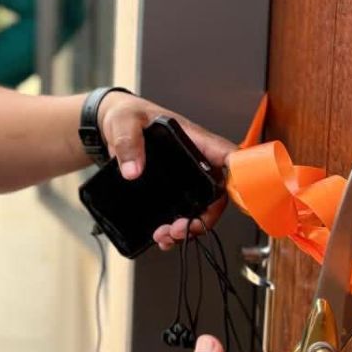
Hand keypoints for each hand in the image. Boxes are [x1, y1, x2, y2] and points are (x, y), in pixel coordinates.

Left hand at [95, 92, 235, 249]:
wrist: (111, 124)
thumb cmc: (127, 114)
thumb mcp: (124, 122)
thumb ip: (129, 142)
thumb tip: (132, 171)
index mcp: (195, 139)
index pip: (228, 156)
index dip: (240, 177)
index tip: (234, 197)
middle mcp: (195, 160)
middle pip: (216, 193)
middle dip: (203, 217)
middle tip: (180, 229)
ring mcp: (185, 177)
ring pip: (200, 207)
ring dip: (188, 227)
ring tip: (166, 237)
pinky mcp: (171, 189)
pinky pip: (181, 211)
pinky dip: (174, 229)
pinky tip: (162, 238)